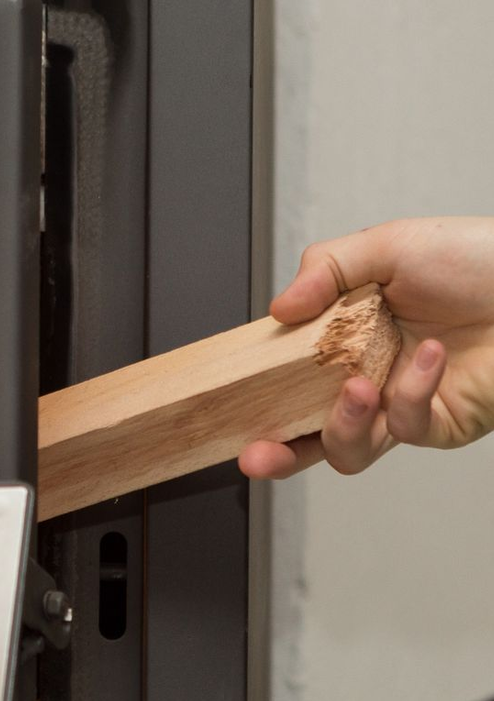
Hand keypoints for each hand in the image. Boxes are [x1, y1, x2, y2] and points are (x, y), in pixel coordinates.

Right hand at [239, 217, 493, 478]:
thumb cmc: (483, 261)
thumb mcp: (391, 245)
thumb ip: (327, 269)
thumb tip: (278, 309)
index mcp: (348, 340)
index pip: (290, 379)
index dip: (259, 398)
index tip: (232, 405)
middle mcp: (369, 378)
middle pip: (308, 433)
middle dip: (277, 453)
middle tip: (256, 455)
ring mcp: (402, 406)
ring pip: (349, 448)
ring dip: (341, 424)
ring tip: (354, 387)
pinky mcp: (439, 424)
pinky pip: (405, 426)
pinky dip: (410, 391)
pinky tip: (427, 355)